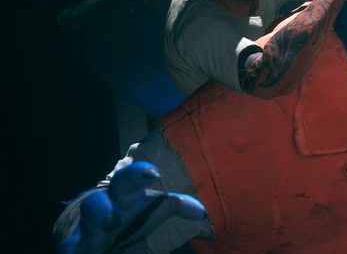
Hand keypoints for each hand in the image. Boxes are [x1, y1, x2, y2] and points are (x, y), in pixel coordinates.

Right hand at [58, 162, 206, 253]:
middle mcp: (103, 207)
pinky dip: (70, 250)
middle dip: (103, 207)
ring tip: (107, 227)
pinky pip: (69, 246)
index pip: (129, 180)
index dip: (138, 175)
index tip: (153, 174)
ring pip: (83, 223)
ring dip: (93, 224)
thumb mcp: (154, 210)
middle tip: (115, 219)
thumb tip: (202, 212)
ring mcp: (87, 227)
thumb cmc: (132, 217)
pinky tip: (73, 253)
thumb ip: (176, 206)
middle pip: (97, 201)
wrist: (103, 233)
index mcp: (124, 195)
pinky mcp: (75, 244)